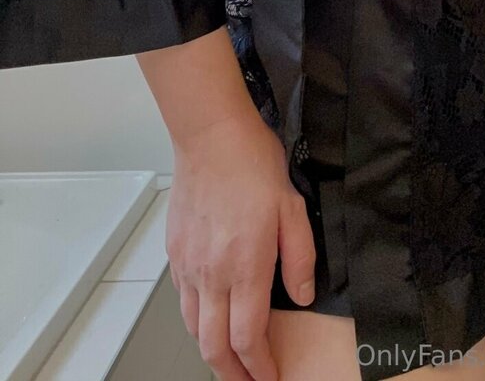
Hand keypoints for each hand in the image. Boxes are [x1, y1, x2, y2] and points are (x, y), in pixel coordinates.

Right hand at [165, 110, 315, 379]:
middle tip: (250, 380)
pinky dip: (196, 318)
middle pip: (213, 346)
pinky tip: (210, 313)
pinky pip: (183, 298)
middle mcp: (211, 273)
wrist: (211, 135)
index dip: (260, 367)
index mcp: (244, 266)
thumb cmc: (253, 164)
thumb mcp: (293, 208)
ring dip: (211, 349)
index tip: (270, 377)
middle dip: (232, 372)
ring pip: (193, 326)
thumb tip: (302, 296)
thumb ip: (299, 258)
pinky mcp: (175, 250)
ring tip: (230, 356)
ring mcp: (188, 264)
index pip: (247, 338)